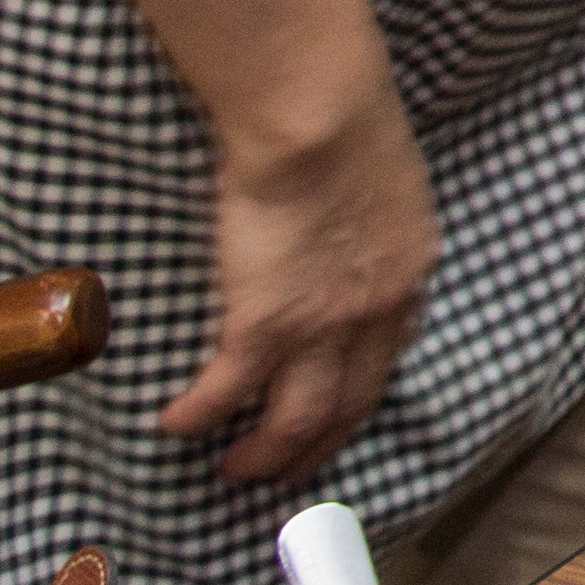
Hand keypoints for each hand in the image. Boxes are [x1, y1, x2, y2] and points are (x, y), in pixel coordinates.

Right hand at [158, 93, 435, 486]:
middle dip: (317, 444)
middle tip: (286, 467)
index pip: (390, 352)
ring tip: (235, 470)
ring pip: (298, 418)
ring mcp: (323, 323)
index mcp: (409, 269)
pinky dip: (200, 415)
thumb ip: (371, 216)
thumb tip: (344, 222)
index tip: (337, 408)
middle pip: (350, 402)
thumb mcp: (387, 177)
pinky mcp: (265, 322)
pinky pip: (228, 391)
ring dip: (265, 453)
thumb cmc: (346, 119)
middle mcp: (376, 309)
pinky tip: (176, 424)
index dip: (360, 388)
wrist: (318, 115)